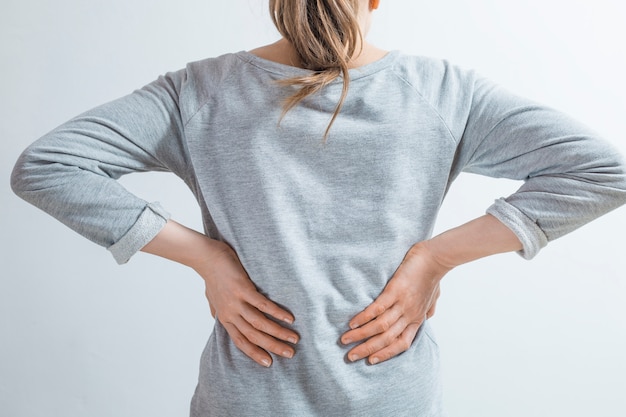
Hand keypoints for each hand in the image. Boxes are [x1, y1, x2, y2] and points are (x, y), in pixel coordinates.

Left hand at [193, 241, 298, 366]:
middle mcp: (230, 314)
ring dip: (278, 333)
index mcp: (225, 318)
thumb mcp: (212, 298)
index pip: (241, 341)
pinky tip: (289, 318)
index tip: (269, 363)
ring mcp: (236, 302)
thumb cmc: (212, 276)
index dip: (255, 353)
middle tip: (290, 354)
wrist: (207, 258)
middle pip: (253, 336)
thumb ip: (217, 310)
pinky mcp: (242, 289)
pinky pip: (262, 305)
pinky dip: (276, 312)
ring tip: (294, 338)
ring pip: (259, 323)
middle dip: (273, 347)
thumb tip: (217, 317)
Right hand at [340, 242, 449, 364]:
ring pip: (380, 326)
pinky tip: (353, 322)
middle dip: (367, 349)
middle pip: (387, 339)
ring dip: (361, 335)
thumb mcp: (433, 298)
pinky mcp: (395, 290)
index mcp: (417, 319)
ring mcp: (402, 304)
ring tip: (345, 339)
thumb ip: (428, 309)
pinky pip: (378, 308)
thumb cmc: (433, 276)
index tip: (370, 361)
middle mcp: (409, 315)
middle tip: (350, 356)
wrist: (435, 259)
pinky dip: (364, 317)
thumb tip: (427, 316)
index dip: (385, 354)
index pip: (401, 344)